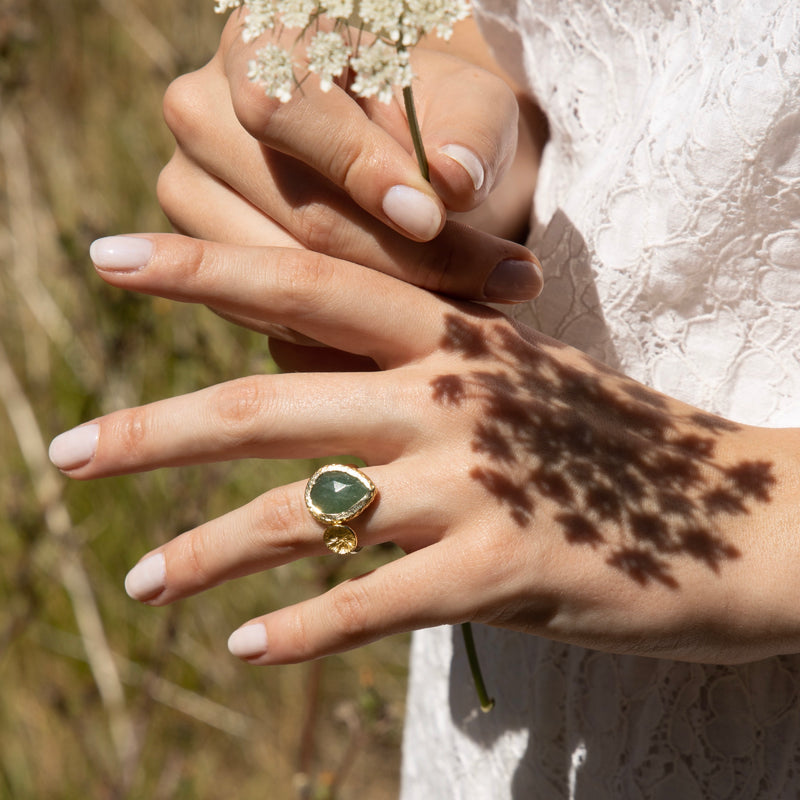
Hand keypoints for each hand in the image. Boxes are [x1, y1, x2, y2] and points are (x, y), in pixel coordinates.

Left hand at [49, 234, 799, 664]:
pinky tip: (243, 648)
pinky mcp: (507, 569)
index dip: (203, 266)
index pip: (305, 283)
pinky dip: (303, 628)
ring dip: (210, 552)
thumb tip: (303, 394)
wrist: (738, 515)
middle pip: (269, 407)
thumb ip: (413, 383)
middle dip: (155, 430)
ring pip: (306, 514)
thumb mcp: (510, 386)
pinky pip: (374, 601)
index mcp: (452, 340)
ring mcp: (478, 483)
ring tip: (142, 580)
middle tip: (66, 452)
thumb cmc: (612, 448)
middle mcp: (451, 398)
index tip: (111, 255)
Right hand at [156, 14, 544, 302]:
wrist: (388, 154)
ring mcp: (187, 185)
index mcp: (259, 42)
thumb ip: (469, 136)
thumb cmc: (429, 118)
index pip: (284, 110)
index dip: (359, 171)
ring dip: (379, 305)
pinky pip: (268, 312)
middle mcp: (202, 111)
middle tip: (497, 285)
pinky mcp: (199, 249)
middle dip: (401, 261)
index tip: (429, 218)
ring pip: (281, 274)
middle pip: (294, 209)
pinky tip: (402, 323)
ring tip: (463, 314)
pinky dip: (338, 328)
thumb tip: (454, 181)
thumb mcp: (468, 108)